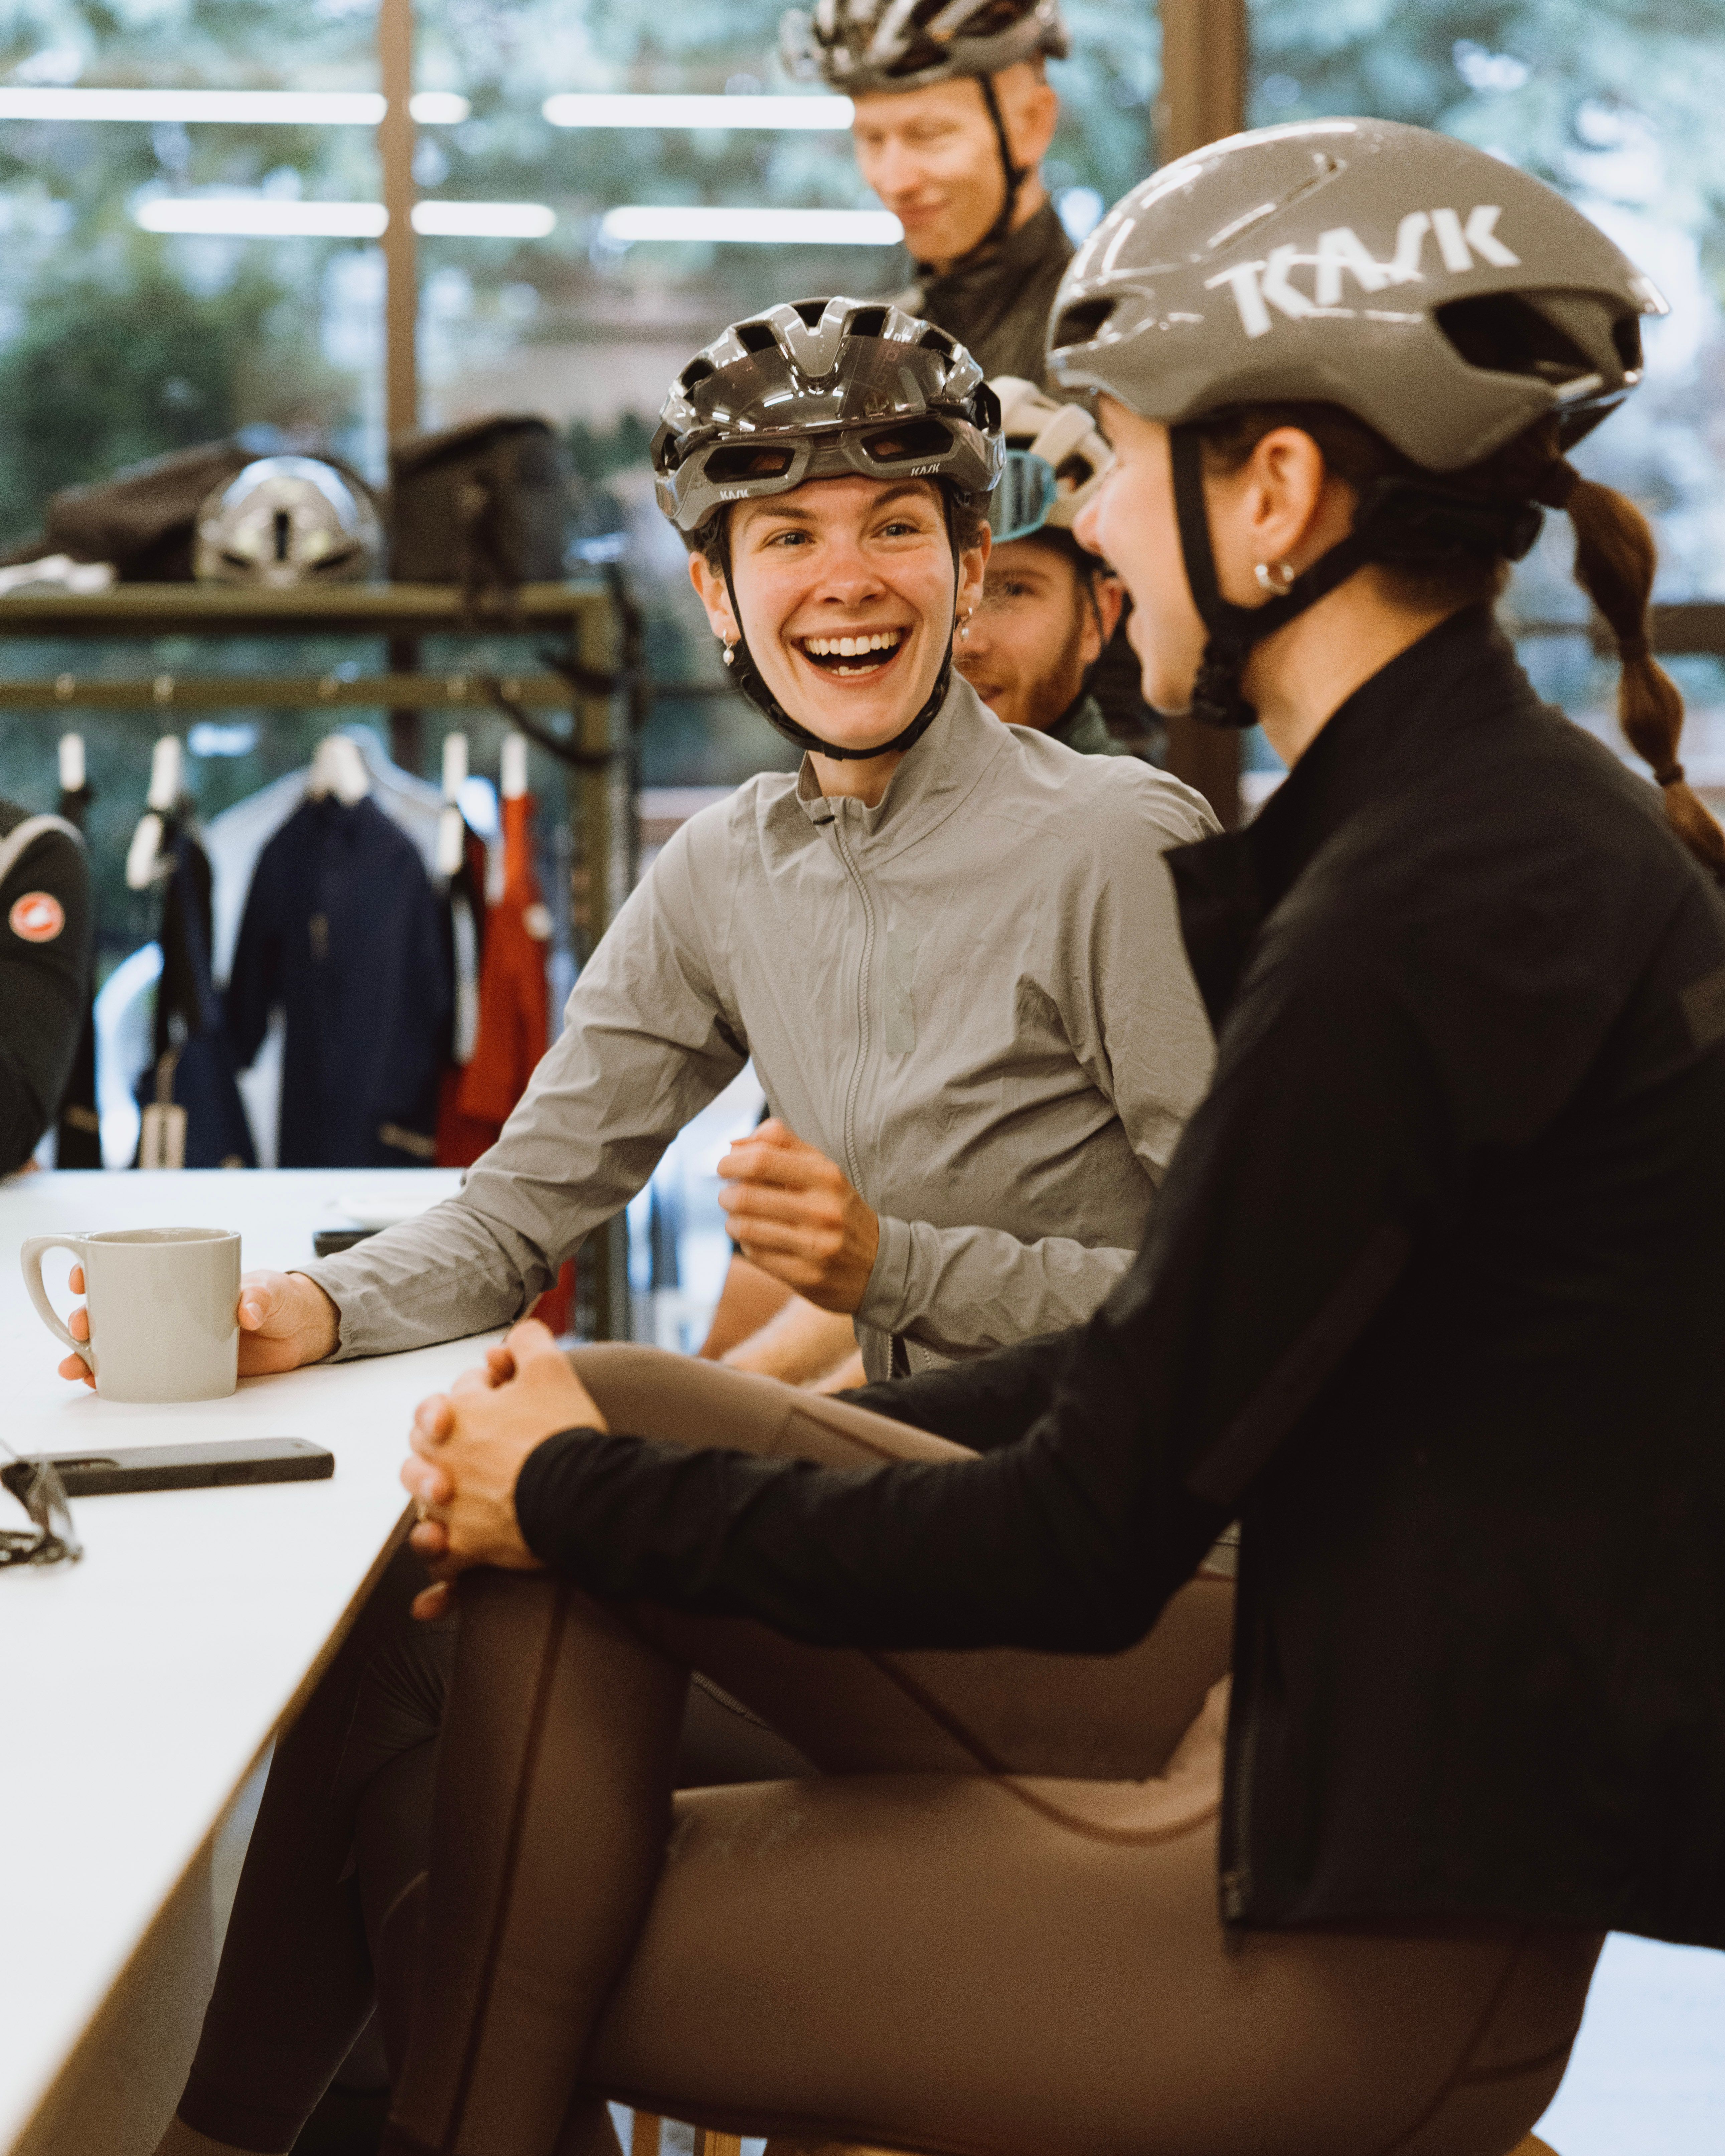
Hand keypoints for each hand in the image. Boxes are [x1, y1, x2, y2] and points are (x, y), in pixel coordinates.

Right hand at [56, 1265, 338, 1387]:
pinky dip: (117, 1378)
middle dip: (87, 1318)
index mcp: (182, 1277)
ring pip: (119, 1344)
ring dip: (90, 1354)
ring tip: (77, 1367)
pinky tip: (99, 1384)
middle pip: (114, 1309)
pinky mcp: (182, 1365)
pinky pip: (141, 1371)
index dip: (98, 1271)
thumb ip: (261, 1296)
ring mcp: (171, 1337)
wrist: (300, 1330)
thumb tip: (249, 1309)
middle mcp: (168, 1307)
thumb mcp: (272, 1290)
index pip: (129, 1267)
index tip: (82, 1277)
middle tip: (82, 1326)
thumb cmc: (281, 1298)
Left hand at [401, 1319, 606, 1619]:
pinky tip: (434, 1597)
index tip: (502, 1393)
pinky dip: (440, 1582)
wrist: (581, 1495)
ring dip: (429, 1498)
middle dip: (440, 1442)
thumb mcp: (552, 1370)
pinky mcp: (466, 1549)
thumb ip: (530, 1343)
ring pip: (421, 1503)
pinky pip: (444, 1569)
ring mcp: (451, 1508)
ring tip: (448, 1496)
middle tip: (470, 1443)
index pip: (453, 1397)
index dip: (478, 1392)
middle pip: (423, 1448)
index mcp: (457, 1414)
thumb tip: (520, 1332)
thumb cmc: (564, 1435)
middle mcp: (444, 1461)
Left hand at [716, 1119, 879, 1312]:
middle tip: (728, 1195)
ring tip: (739, 1217)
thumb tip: (734, 1144)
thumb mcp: (822, 1169)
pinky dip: (747, 1244)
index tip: (725, 1166)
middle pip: (746, 1195)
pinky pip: (755, 1254)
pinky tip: (757, 1239)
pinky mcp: (805, 1276)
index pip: (762, 1160)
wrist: (879, 1264)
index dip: (732, 1162)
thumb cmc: (839, 1208)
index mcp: (826, 1177)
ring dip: (733, 1221)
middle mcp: (823, 1210)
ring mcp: (815, 1246)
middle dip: (727, 1194)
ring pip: (745, 1227)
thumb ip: (782, 1144)